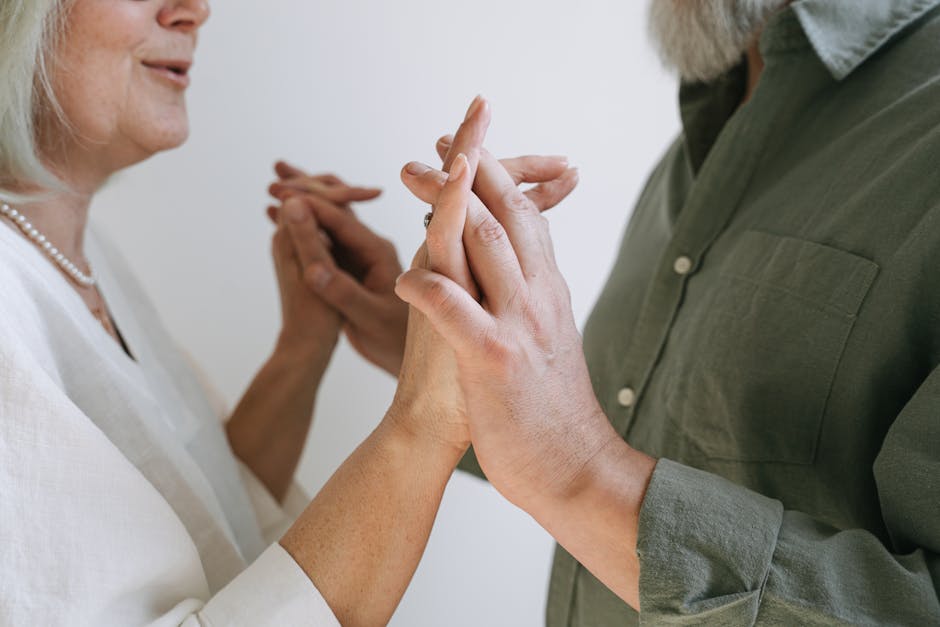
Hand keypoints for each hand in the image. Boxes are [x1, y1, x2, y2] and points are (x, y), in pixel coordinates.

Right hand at [268, 164, 408, 374]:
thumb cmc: (396, 342)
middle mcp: (371, 247)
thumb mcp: (370, 320)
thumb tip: (310, 269)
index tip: (282, 192)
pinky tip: (278, 215)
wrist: (408, 359)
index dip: (311, 202)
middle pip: (337, 207)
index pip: (342, 218)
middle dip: (307, 188)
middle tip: (275, 172)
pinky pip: (324, 236)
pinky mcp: (352, 267)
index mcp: (379, 252)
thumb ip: (343, 293)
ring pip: (329, 218)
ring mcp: (361, 255)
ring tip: (273, 181)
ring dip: (303, 199)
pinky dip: (302, 222)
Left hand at [396, 99, 617, 510]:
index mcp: (548, 290)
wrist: (573, 467)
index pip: (522, 215)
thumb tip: (513, 274)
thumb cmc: (551, 409)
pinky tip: (402, 273)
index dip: (491, 176)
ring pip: (483, 244)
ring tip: (408, 174)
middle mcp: (538, 296)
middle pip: (502, 213)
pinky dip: (426, 284)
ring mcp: (518, 325)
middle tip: (431, 143)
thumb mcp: (546, 340)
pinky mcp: (495, 360)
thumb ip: (529, 300)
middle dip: (466, 169)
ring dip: (442, 203)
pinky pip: (454, 309)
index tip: (462, 148)